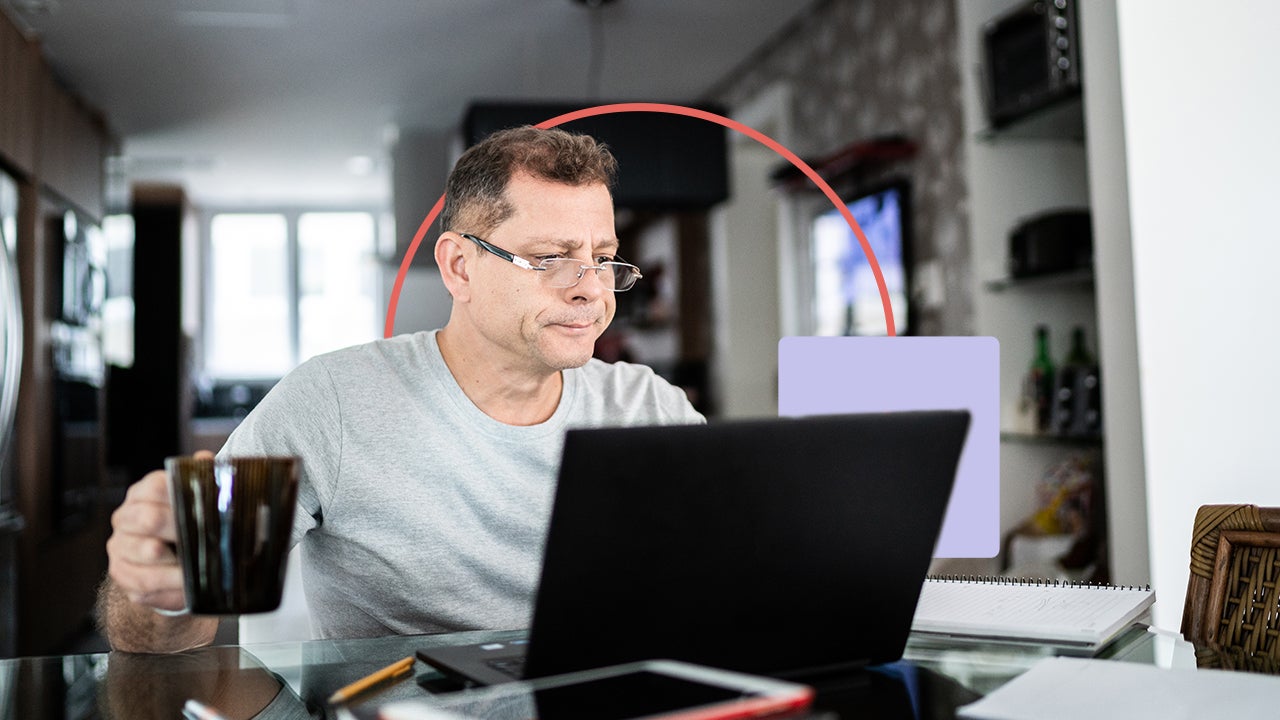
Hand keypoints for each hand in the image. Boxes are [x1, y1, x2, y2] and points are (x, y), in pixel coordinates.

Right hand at [106, 450, 213, 611]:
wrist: (174, 561)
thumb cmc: (188, 525)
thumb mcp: (198, 501)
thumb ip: (202, 478)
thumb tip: (204, 459)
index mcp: (143, 493)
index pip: (155, 487)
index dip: (180, 495)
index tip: (203, 506)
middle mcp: (126, 517)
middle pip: (149, 518)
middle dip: (179, 529)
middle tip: (204, 538)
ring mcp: (120, 546)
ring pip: (145, 552)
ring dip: (175, 561)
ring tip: (197, 566)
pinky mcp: (122, 574)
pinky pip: (143, 582)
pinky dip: (168, 586)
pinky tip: (186, 585)